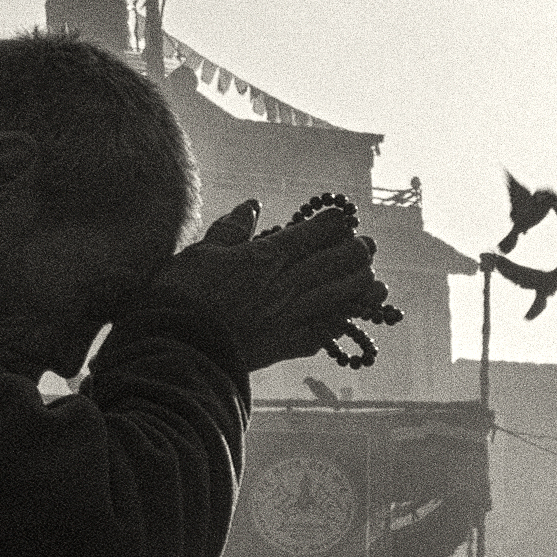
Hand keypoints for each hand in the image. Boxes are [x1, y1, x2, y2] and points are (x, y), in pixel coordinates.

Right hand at [147, 198, 392, 371]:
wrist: (179, 351)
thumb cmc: (181, 296)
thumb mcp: (201, 252)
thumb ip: (231, 229)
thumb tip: (252, 205)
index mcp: (267, 257)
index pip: (313, 233)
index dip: (333, 224)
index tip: (344, 219)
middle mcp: (286, 285)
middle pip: (336, 264)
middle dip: (357, 252)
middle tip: (368, 247)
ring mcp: (290, 318)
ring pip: (339, 298)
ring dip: (362, 288)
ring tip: (377, 282)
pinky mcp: (285, 346)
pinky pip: (323, 333)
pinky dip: (339, 324)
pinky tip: (349, 320)